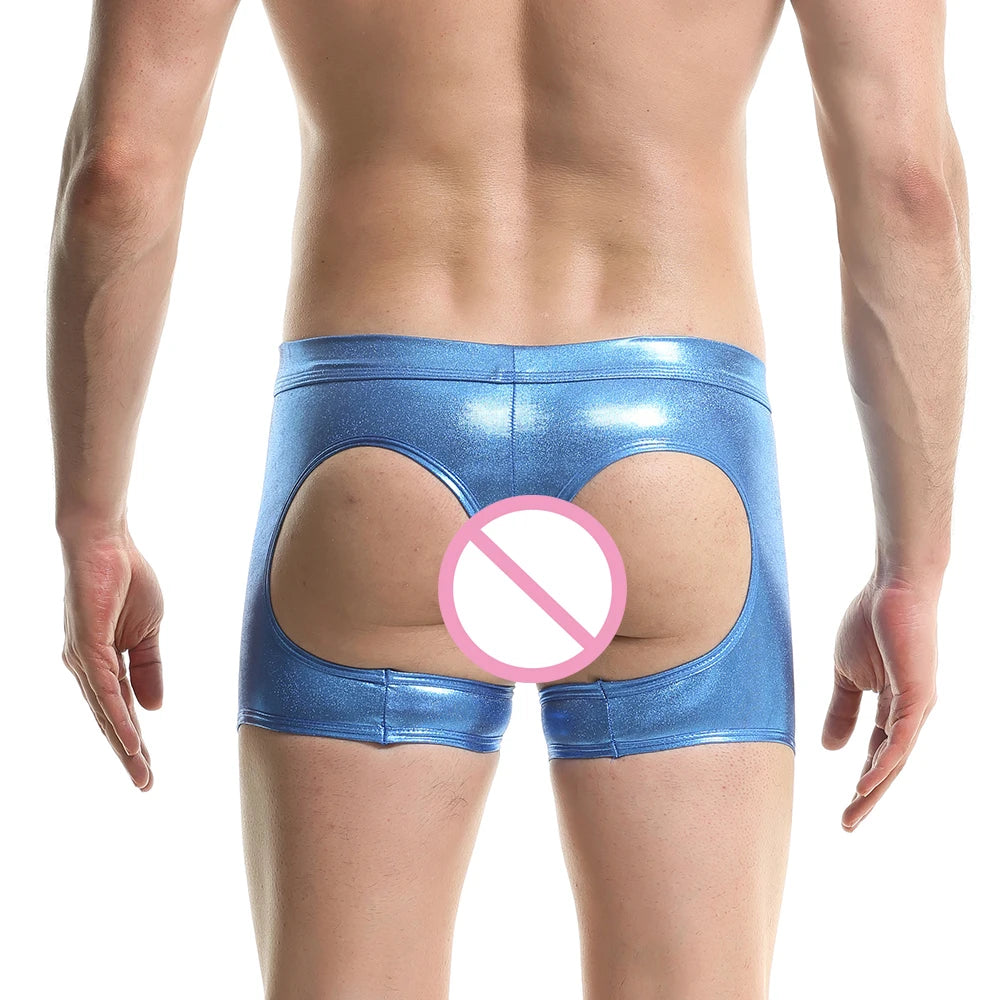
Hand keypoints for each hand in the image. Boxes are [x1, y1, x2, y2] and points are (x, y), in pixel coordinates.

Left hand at [60, 528, 162, 789]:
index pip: (121, 709)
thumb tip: (154, 708)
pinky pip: (104, 690)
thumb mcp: (149, 630)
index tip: (149, 769)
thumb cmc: (126, 579)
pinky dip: (118, 716)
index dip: (135, 739)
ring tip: (140, 771)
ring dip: (124, 744)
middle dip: (128, 754)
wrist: (106, 542)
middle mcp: (87, 667)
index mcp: (104, 662)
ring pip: (105, 711)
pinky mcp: (86, 646)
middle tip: (145, 785)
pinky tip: (131, 737)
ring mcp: (84, 659)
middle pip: (110, 719)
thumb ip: (150, 667)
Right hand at [824, 573, 939, 830]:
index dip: (861, 781)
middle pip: (889, 764)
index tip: (844, 809)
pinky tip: (867, 781)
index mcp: (893, 708)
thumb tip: (830, 748)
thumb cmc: (871, 622)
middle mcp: (911, 714)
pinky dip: (884, 762)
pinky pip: (900, 739)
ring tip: (854, 813)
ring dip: (874, 788)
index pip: (877, 752)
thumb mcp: (845, 674)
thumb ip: (841, 710)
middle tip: (847, 825)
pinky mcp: (918, 695)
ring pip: (896, 758)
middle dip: (868, 797)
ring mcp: (917, 706)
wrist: (892, 586)